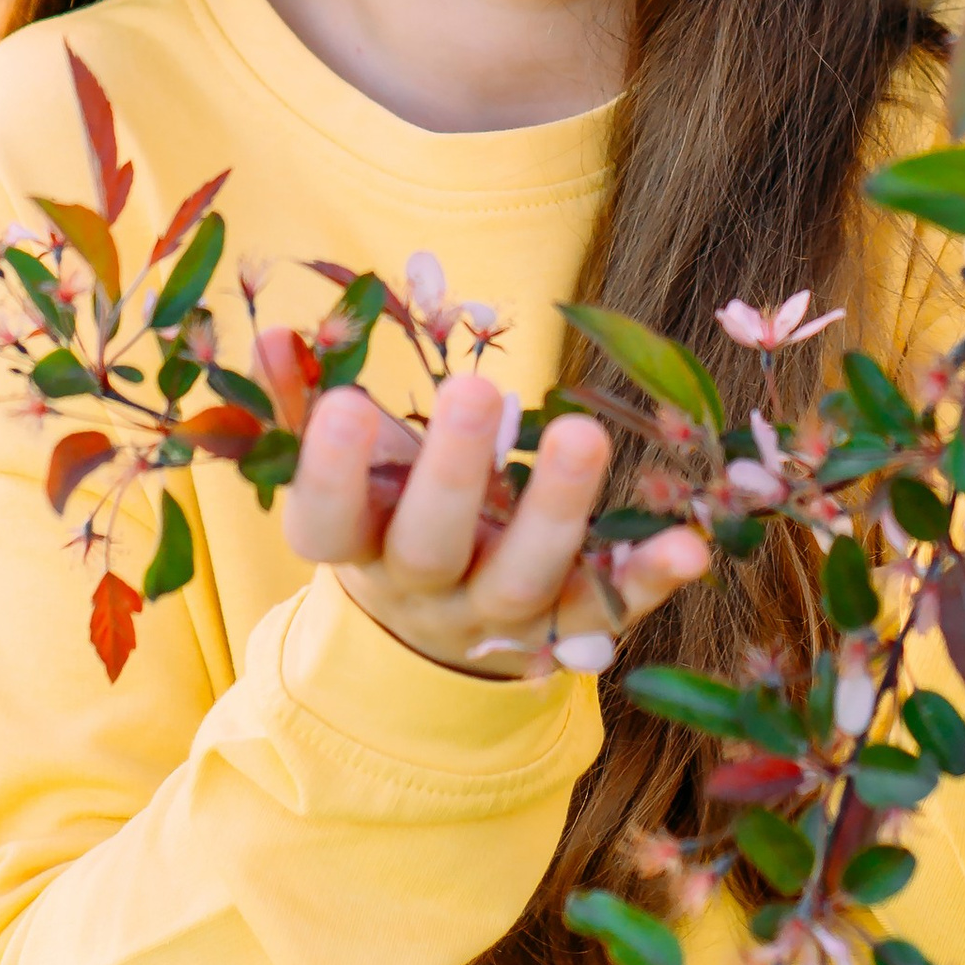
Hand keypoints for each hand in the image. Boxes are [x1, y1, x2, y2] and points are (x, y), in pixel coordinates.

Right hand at [283, 367, 706, 679]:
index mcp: (356, 548)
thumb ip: (302, 403)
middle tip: (473, 390)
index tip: (344, 407)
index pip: (329, 524)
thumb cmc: (386, 516)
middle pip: (432, 548)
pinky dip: (649, 578)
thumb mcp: (342, 469)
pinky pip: (612, 609)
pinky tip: (692, 545)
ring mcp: (500, 616)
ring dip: (557, 509)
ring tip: (585, 433)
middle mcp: (424, 591)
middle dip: (449, 474)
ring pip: (525, 580)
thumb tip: (272, 333)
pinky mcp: (572, 627)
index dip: (332, 474)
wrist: (437, 631)